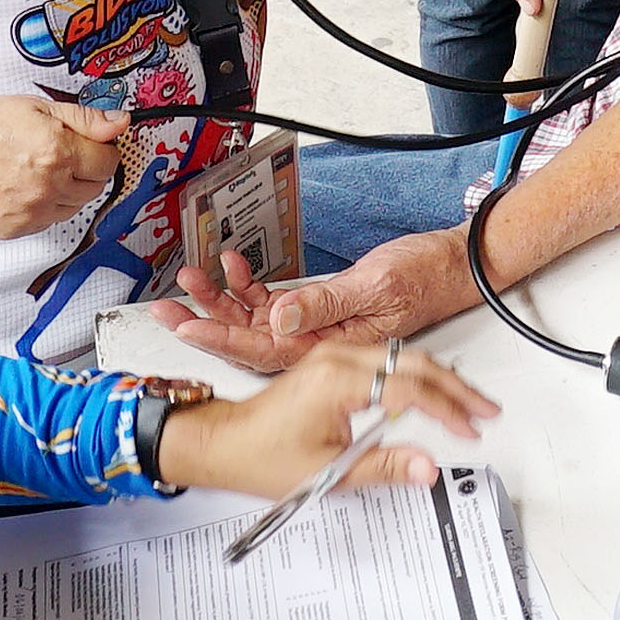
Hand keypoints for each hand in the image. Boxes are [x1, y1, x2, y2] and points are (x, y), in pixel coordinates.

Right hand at [0, 93, 124, 238]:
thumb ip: (84, 118)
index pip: (108, 162)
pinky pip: (48, 222)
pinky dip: (45, 207)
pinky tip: (25, 187)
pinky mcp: (15, 229)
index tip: (90, 145)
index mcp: (59, 152)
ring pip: (74, 207)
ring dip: (68, 191)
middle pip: (95, 187)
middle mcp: (49, 187)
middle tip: (62, 155)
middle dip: (87, 170)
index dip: (102, 150)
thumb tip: (120, 123)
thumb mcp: (37, 107)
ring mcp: (32, 212)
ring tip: (40, 170)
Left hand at [151, 232, 478, 372]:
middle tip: (164, 309)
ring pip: (259, 323)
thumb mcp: (373, 289)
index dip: (220, 340)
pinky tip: (235, 268)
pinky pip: (280, 307)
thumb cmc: (425, 279)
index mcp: (329, 351)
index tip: (185, 327)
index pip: (263, 351)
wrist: (455, 267)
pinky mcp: (326, 313)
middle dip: (205, 321)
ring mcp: (321, 330)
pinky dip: (253, 288)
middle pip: (251, 340)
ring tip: (191, 278)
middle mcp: (319, 345)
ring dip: (223, 301)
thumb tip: (278, 319)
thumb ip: (323, 307)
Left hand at [154, 337, 498, 497]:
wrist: (226, 442)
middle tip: (485, 410)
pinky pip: (385, 359)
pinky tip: (432, 390)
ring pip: (402, 356)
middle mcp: (336, 356)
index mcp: (336, 378)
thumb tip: (427, 467)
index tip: (468, 430)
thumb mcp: (327, 472)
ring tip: (469, 402)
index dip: (446, 410)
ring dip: (439, 378)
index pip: (409, 388)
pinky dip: (416, 374)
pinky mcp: (332, 360)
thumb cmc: (262, 456)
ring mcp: (333, 354)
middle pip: (413, 362)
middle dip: (456, 387)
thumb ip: (383, 467)